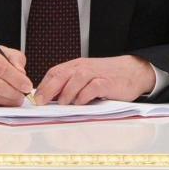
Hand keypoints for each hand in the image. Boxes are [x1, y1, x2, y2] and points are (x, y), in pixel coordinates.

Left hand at [33, 55, 155, 105]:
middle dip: (49, 89)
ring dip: (66, 92)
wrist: (133, 71)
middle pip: (62, 75)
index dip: (44, 85)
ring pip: (75, 79)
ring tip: (61, 103)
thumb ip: (72, 83)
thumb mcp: (87, 76)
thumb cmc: (108, 76)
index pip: (55, 72)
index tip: (36, 97)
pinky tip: (80, 103)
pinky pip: (92, 88)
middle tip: (41, 102)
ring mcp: (95, 74)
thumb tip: (52, 98)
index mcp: (77, 65)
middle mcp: (84, 67)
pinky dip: (84, 96)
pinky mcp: (106, 83)